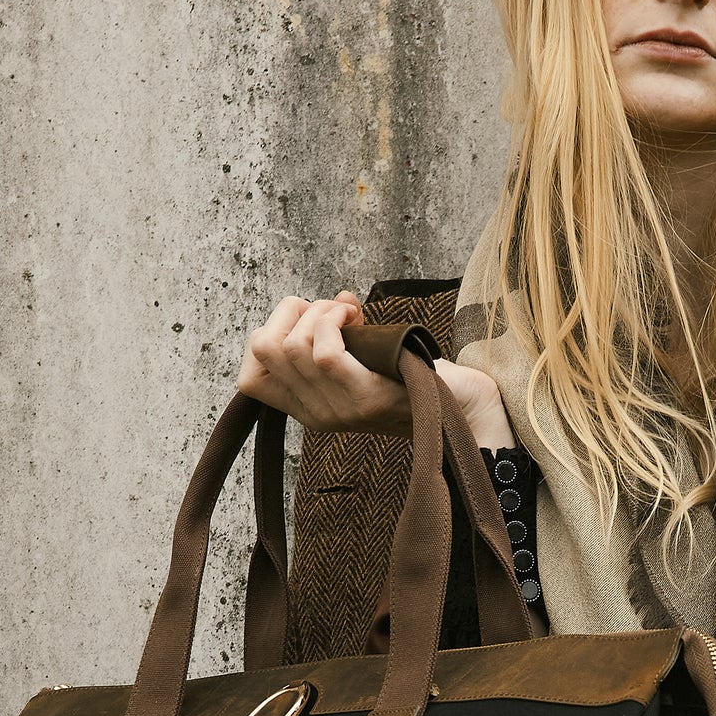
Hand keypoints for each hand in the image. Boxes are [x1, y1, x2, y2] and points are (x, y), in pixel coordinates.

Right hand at [237, 291, 514, 447]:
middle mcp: (317, 415)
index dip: (266, 336)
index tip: (304, 323)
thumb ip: (343, 333)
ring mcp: (339, 410)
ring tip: (349, 314)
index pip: (250, 378)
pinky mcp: (365, 398)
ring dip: (319, 311)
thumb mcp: (367, 355)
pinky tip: (358, 317)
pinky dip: (335, 319)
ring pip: (291, 346)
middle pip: (266, 348)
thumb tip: (338, 300)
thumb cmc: (418, 379)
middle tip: (331, 311)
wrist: (464, 412)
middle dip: (293, 311)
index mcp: (310, 407)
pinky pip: (324, 352)